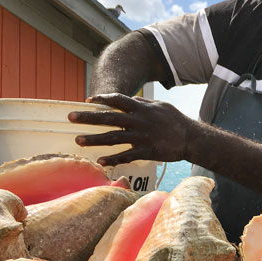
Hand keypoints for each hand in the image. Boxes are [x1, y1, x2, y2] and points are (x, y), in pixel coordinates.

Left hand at [68, 93, 190, 165]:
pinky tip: (100, 161)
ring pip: (114, 138)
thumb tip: (128, 99)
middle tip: (71, 117)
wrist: (191, 138)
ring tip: (78, 140)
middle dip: (89, 118)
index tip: (88, 101)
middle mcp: (139, 121)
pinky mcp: (147, 151)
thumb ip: (143, 103)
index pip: (117, 100)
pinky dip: (113, 158)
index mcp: (142, 108)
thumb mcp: (161, 105)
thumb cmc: (176, 120)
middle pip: (109, 118)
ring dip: (94, 139)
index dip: (102, 99)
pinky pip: (126, 155)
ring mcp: (142, 137)